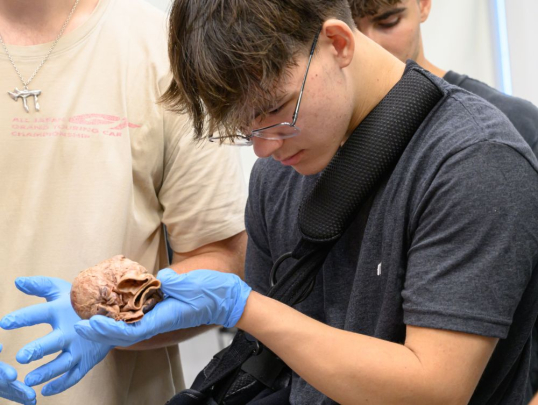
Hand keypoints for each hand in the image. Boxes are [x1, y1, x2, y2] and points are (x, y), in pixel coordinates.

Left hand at [0, 277, 112, 395]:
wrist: (113, 312)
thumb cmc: (79, 301)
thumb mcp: (60, 290)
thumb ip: (39, 286)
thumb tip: (16, 281)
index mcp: (62, 311)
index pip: (39, 313)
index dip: (22, 318)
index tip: (4, 323)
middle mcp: (72, 330)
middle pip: (54, 342)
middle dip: (38, 350)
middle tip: (21, 356)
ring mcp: (81, 347)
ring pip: (63, 363)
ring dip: (47, 372)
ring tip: (30, 380)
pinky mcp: (87, 360)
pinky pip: (74, 376)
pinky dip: (61, 384)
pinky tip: (45, 391)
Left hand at [74, 268, 250, 346]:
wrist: (227, 297)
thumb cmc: (212, 292)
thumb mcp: (191, 284)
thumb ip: (170, 282)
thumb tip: (154, 280)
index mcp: (165, 317)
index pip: (131, 330)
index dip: (109, 330)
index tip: (91, 325)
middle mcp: (160, 320)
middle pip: (126, 332)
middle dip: (103, 330)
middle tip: (81, 323)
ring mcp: (162, 315)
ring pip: (132, 325)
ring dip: (111, 323)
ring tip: (92, 315)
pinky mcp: (164, 309)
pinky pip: (140, 315)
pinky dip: (124, 313)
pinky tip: (116, 305)